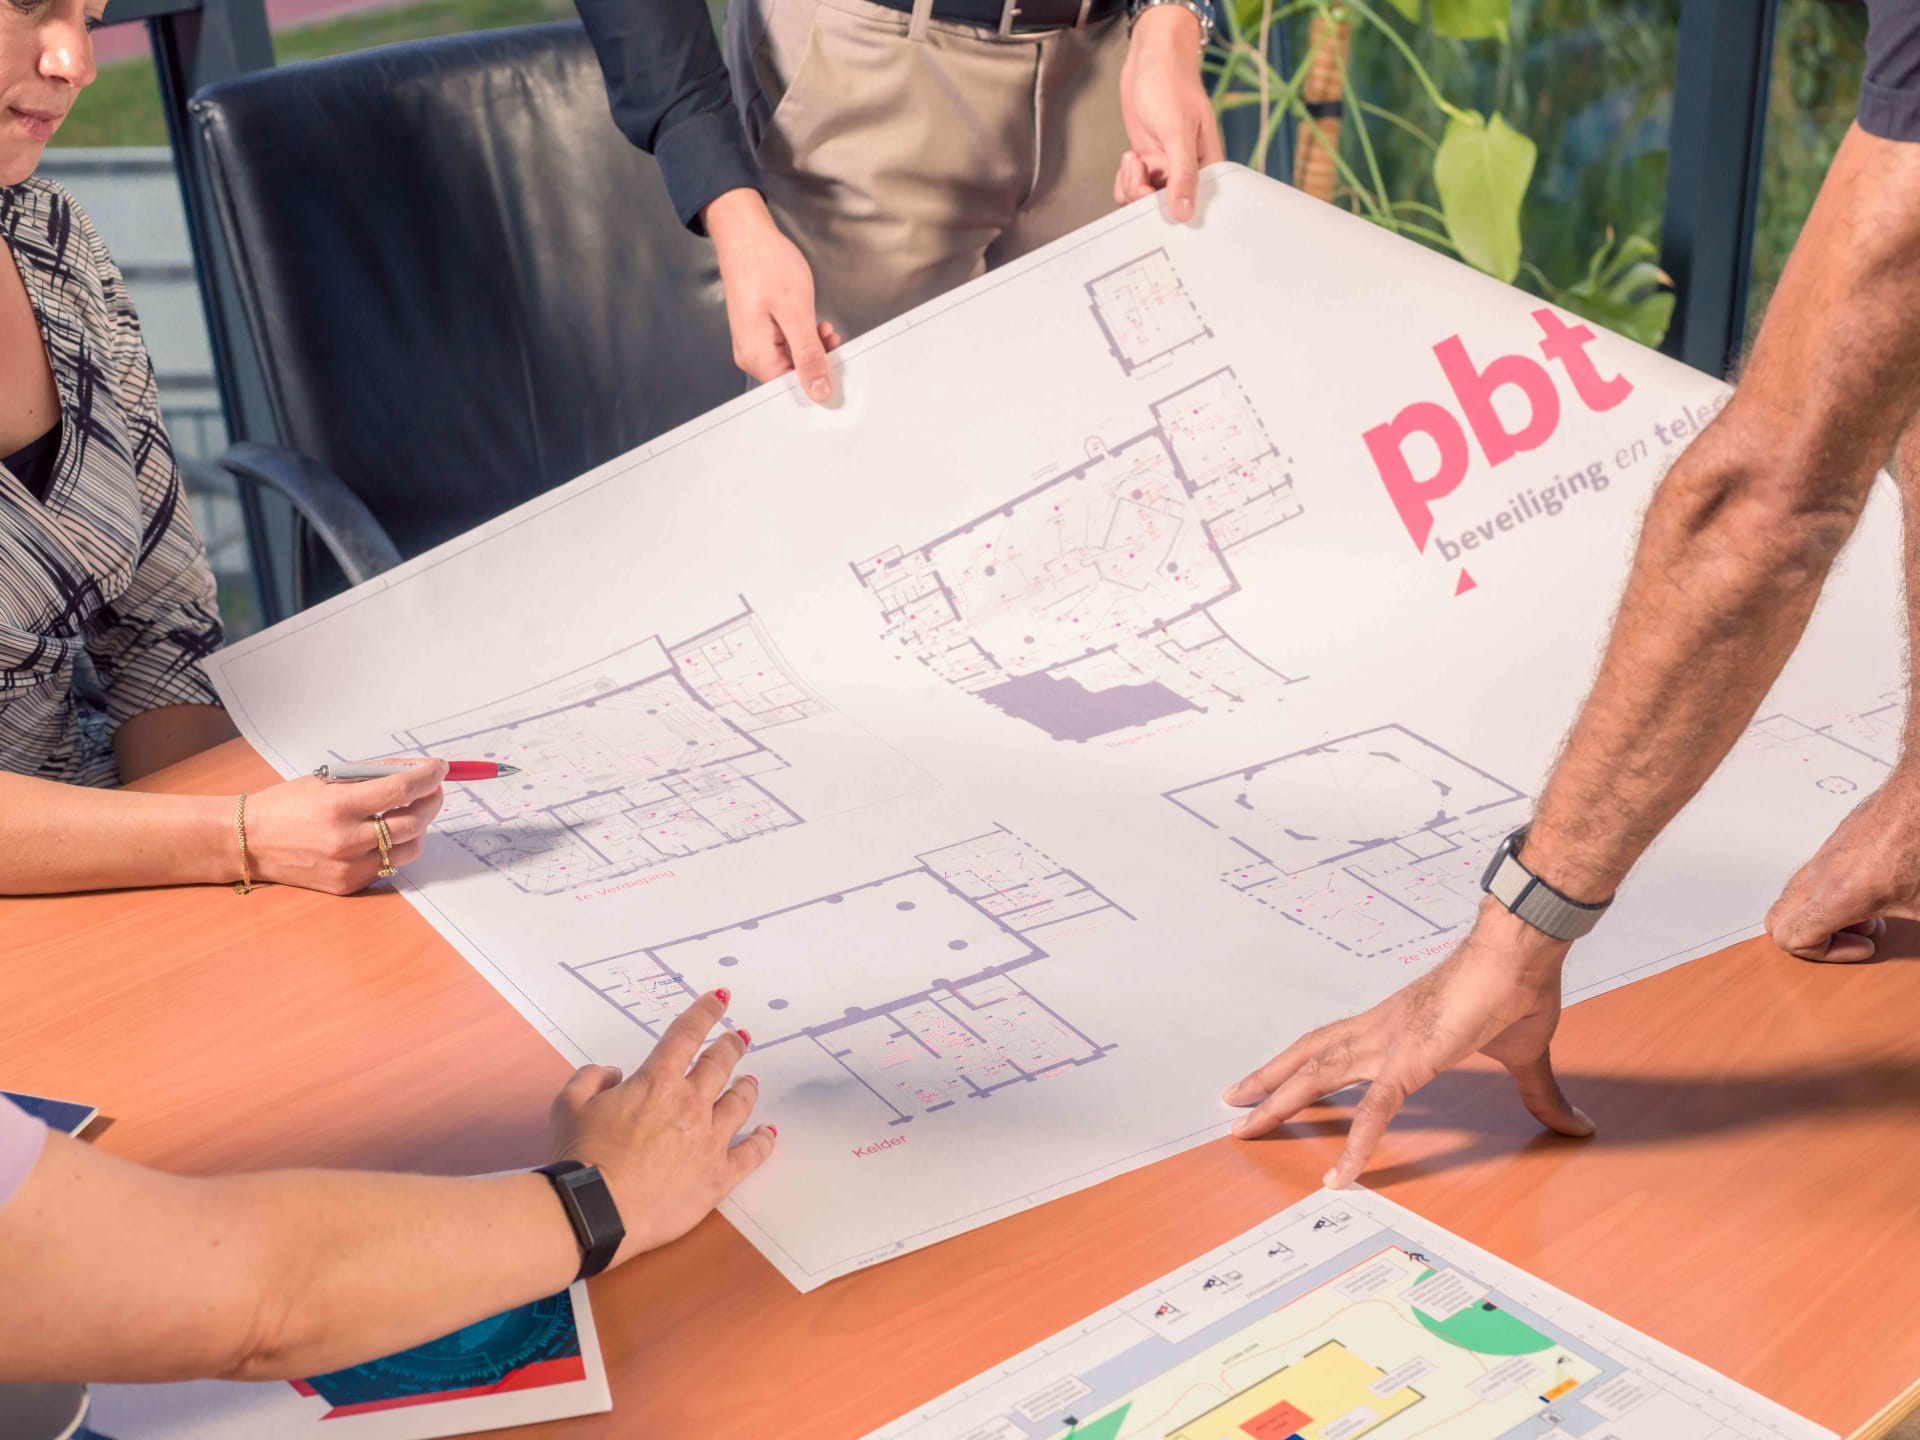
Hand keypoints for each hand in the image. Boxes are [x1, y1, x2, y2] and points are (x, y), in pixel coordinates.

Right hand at [243, 759, 446, 894]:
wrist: (249, 842)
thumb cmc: (287, 805)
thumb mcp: (326, 780)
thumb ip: (371, 777)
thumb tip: (412, 770)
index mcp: (339, 805)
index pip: (400, 790)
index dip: (428, 777)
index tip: (440, 768)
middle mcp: (346, 839)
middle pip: (413, 823)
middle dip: (431, 802)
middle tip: (433, 790)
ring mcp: (348, 866)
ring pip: (408, 850)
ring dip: (419, 828)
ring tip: (411, 813)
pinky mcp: (348, 885)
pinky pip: (388, 866)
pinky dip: (394, 849)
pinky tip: (385, 835)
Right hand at [548, 990, 774, 1264]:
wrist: (597, 1210)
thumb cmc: (581, 1157)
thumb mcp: (570, 1103)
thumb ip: (592, 1077)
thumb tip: (614, 1074)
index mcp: (657, 1081)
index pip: (687, 1034)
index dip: (705, 1011)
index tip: (719, 999)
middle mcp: (691, 1104)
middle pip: (720, 1064)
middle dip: (731, 1046)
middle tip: (738, 1039)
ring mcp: (709, 1140)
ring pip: (740, 1102)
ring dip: (747, 1087)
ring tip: (750, 1080)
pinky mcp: (718, 1176)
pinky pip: (751, 1154)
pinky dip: (763, 1140)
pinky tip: (769, 1133)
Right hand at [703, 188, 841, 400]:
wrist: (745, 234)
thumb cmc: (765, 264)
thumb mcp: (795, 311)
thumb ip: (808, 354)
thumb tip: (819, 391)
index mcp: (756, 356)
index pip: (792, 390)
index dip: (818, 382)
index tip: (837, 365)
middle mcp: (751, 356)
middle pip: (792, 378)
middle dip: (818, 362)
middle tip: (832, 339)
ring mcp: (754, 344)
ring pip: (792, 362)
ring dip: (813, 349)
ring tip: (822, 326)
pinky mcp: (760, 333)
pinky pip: (786, 348)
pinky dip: (804, 339)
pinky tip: (812, 324)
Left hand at [1115, 6, 1225, 221]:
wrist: (1151, 59)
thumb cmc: (1171, 84)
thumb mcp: (1178, 130)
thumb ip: (1182, 174)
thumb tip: (1185, 214)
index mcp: (1208, 168)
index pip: (1196, 208)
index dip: (1175, 214)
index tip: (1155, 202)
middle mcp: (1188, 173)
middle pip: (1165, 210)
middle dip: (1145, 198)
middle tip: (1139, 173)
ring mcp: (1166, 169)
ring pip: (1145, 202)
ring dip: (1132, 187)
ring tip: (1133, 159)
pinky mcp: (1148, 163)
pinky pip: (1133, 189)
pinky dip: (1125, 180)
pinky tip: (1129, 158)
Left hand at [1223, 902, 1593, 1186]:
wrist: (1525, 949)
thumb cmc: (1519, 989)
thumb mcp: (1525, 1055)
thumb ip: (1539, 1094)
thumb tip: (1573, 1126)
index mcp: (1398, 1026)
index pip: (1338, 1048)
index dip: (1306, 1068)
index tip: (1279, 1087)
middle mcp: (1381, 1030)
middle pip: (1310, 1059)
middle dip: (1270, 1083)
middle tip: (1234, 1105)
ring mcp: (1391, 1042)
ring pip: (1319, 1076)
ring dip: (1280, 1101)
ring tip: (1245, 1124)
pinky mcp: (1412, 1059)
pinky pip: (1375, 1109)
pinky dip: (1354, 1144)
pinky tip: (1338, 1176)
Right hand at [1766, 777, 1919, 961]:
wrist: (1918, 797)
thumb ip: (1906, 930)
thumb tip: (1913, 939)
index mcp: (1839, 895)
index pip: (1792, 938)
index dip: (1826, 954)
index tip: (1863, 946)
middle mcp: (1820, 875)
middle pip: (1776, 920)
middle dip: (1811, 937)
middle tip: (1852, 934)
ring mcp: (1820, 858)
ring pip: (1790, 898)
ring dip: (1820, 914)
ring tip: (1864, 912)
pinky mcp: (1829, 845)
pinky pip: (1808, 878)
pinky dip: (1827, 894)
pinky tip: (1868, 890)